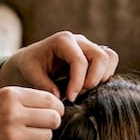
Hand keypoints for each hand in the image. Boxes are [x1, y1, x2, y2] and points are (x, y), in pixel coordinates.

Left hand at [0, 31, 117, 100]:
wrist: (31, 61)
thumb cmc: (30, 65)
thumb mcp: (30, 73)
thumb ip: (43, 84)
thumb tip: (59, 97)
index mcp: (63, 40)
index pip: (79, 61)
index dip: (78, 82)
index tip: (70, 98)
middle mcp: (79, 41)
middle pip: (101, 56)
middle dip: (93, 79)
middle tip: (79, 94)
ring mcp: (89, 47)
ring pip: (110, 57)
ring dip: (102, 77)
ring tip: (84, 90)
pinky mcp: (94, 56)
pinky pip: (109, 63)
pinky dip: (103, 77)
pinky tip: (87, 88)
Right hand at [0, 86, 64, 139]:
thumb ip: (23, 100)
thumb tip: (56, 106)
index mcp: (10, 95)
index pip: (50, 99)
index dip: (56, 107)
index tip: (53, 111)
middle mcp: (13, 113)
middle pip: (54, 118)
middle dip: (52, 122)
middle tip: (43, 124)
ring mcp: (13, 134)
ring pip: (46, 135)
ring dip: (39, 136)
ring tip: (22, 134)